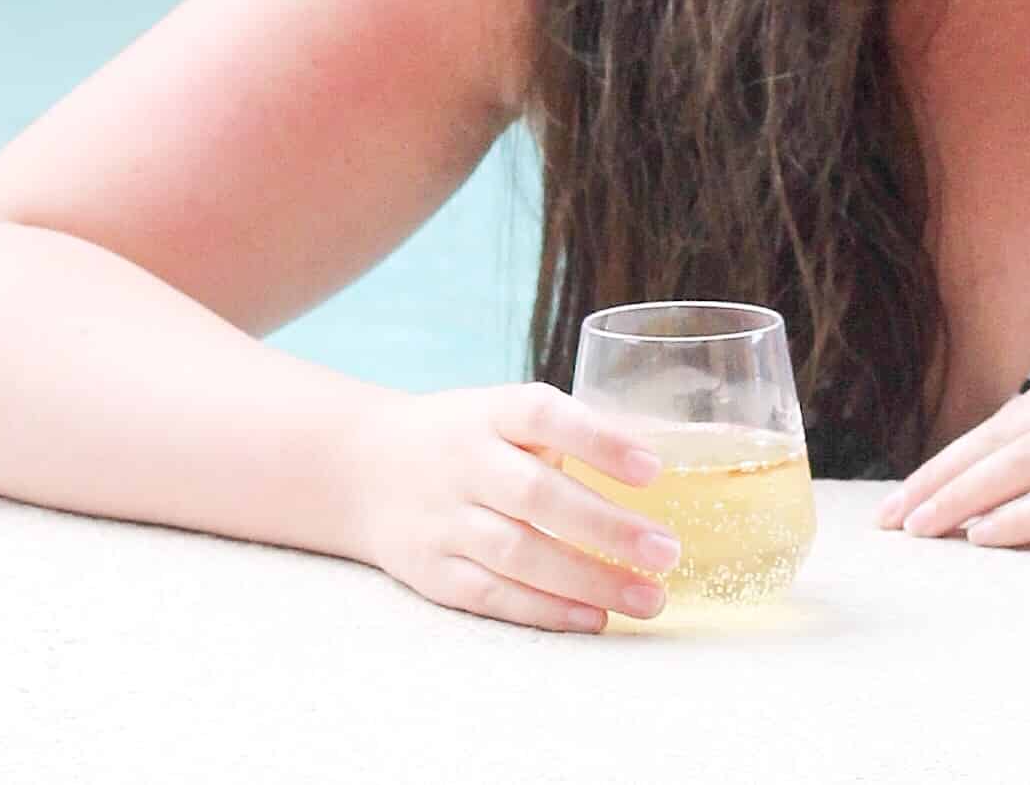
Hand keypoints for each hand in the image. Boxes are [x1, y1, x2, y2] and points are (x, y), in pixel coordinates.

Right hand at [344, 382, 685, 631]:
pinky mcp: (432, 571)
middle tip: (666, 552)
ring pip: (519, 554)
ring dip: (588, 580)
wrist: (362, 468)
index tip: (653, 470)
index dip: (599, 440)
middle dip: (607, 529)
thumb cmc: (464, 437)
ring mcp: (444, 520)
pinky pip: (493, 595)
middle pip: (537, 497)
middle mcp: (465, 462)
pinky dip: (545, 610)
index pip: (545, 417)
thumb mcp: (504, 412)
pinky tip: (593, 618)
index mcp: (491, 412)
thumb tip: (656, 448)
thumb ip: (568, 432)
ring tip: (647, 597)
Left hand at [878, 348, 1029, 549]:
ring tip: (920, 531)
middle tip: (892, 517)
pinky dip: (1022, 518)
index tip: (916, 488)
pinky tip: (986, 538)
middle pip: (1005, 435)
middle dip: (940, 477)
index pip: (1017, 414)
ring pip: (1026, 463)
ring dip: (963, 498)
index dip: (960, 453)